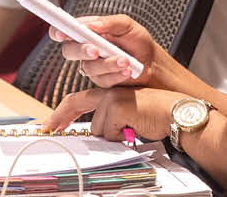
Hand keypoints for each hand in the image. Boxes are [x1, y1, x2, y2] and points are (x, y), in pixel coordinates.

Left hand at [43, 87, 184, 140]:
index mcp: (108, 91)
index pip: (78, 101)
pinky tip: (136, 127)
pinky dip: (123, 136)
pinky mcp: (117, 106)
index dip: (61, 114)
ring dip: (114, 135)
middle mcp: (107, 90)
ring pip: (98, 129)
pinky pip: (110, 133)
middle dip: (70, 123)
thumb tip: (96, 134)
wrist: (175, 112)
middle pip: (81, 111)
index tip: (50, 124)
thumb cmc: (156, 114)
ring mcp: (111, 96)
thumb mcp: (127, 115)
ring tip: (133, 127)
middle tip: (51, 129)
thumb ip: (109, 119)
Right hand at [51, 14, 161, 87]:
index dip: (58, 32)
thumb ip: (109, 23)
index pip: (64, 30)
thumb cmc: (138, 41)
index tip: (62, 33)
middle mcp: (86, 49)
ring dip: (107, 64)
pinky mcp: (101, 82)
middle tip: (95, 50)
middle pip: (69, 51)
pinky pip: (103, 80)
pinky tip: (128, 70)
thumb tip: (91, 25)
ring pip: (88, 68)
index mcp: (87, 32)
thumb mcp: (127, 25)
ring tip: (126, 60)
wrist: (153, 63)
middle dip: (81, 50)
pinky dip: (116, 74)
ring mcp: (92, 67)